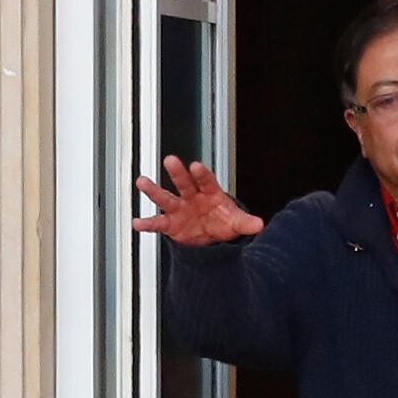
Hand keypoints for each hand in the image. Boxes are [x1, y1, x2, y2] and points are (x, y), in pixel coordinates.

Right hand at [130, 155, 264, 244]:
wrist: (212, 236)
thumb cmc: (222, 221)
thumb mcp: (236, 222)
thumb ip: (246, 223)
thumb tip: (259, 225)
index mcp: (209, 192)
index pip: (206, 180)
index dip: (201, 173)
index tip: (195, 166)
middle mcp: (192, 197)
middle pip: (184, 182)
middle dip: (177, 172)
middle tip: (171, 160)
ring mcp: (179, 209)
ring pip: (165, 197)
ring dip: (153, 190)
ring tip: (142, 182)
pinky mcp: (170, 223)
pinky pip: (157, 223)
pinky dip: (147, 223)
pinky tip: (138, 222)